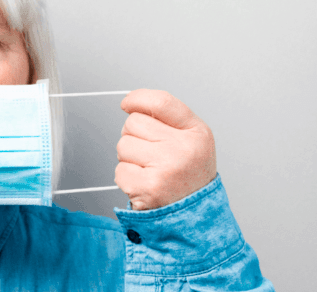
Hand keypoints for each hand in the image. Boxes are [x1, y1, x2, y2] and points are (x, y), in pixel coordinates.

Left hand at [115, 89, 215, 210]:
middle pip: (133, 123)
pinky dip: (126, 178)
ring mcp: (167, 167)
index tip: (127, 104)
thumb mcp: (191, 141)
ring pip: (123, 145)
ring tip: (149, 171)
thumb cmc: (187, 177)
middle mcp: (184, 148)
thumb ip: (166, 120)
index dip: (137, 99)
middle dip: (134, 137)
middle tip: (150, 156)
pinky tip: (144, 184)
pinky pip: (119, 170)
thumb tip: (131, 105)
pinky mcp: (149, 187)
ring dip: (129, 159)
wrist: (195, 217)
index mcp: (197, 132)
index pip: (161, 102)